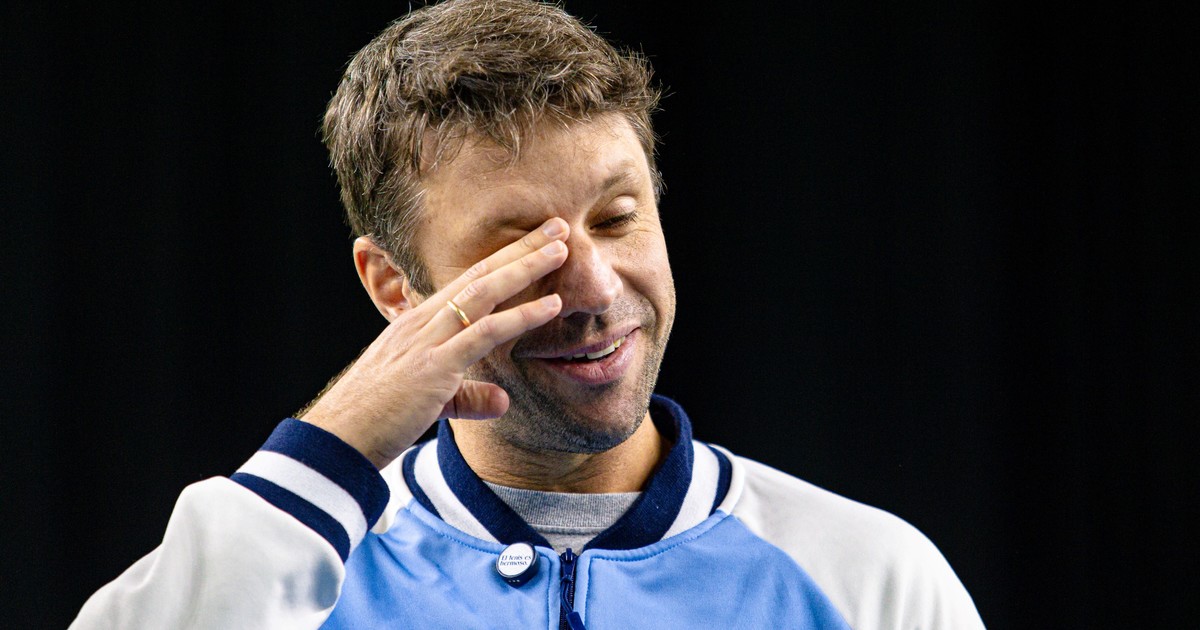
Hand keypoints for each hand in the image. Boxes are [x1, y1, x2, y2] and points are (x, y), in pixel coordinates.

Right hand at [300, 218, 569, 468]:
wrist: (339, 439)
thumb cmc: (376, 419)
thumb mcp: (432, 403)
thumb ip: (469, 397)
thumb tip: (504, 401)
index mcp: (419, 324)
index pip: (468, 281)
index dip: (503, 259)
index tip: (535, 241)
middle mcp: (423, 322)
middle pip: (480, 274)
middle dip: (520, 248)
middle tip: (558, 225)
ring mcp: (428, 340)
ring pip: (484, 292)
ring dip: (525, 268)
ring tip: (562, 248)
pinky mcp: (435, 366)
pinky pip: (484, 333)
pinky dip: (521, 316)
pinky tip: (552, 305)